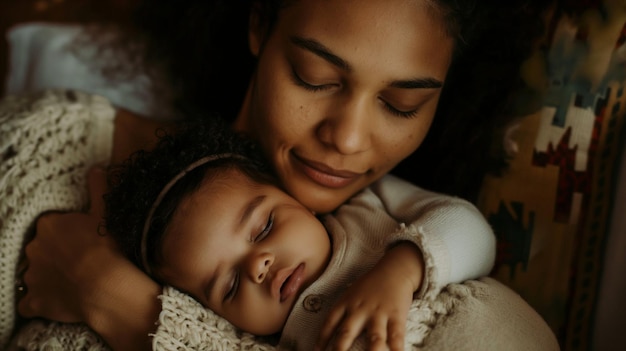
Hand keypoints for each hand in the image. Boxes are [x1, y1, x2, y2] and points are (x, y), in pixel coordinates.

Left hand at [18, 167, 112, 321]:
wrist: (108, 286)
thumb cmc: (108, 248)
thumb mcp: (106, 214)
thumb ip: (98, 190)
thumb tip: (97, 169)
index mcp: (49, 225)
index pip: (51, 226)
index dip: (66, 233)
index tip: (81, 239)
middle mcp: (33, 248)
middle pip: (40, 249)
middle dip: (54, 254)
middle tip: (79, 260)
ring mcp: (32, 277)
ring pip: (35, 275)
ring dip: (48, 278)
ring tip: (73, 283)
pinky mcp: (34, 301)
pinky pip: (30, 303)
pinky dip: (39, 303)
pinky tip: (56, 302)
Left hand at [316, 243, 422, 350]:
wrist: (394, 269)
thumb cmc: (370, 285)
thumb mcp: (351, 294)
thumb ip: (343, 312)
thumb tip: (332, 334)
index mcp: (346, 303)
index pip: (329, 323)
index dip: (322, 339)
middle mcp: (359, 310)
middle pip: (346, 333)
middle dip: (339, 349)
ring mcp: (378, 314)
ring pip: (374, 339)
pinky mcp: (396, 317)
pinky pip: (396, 337)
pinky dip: (396, 350)